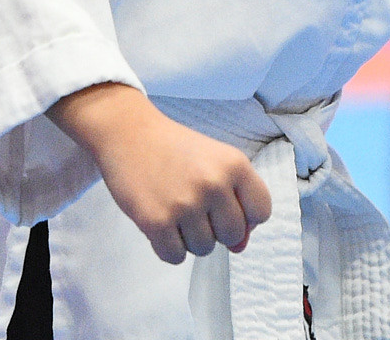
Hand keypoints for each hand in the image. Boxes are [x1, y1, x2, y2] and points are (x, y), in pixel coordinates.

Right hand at [47, 83, 271, 263]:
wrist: (128, 132)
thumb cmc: (175, 149)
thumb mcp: (215, 162)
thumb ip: (235, 202)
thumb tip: (240, 247)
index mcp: (235, 164)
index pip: (261, 212)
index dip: (246, 216)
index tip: (226, 206)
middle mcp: (214, 184)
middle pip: (233, 236)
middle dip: (216, 229)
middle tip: (194, 206)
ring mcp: (185, 204)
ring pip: (204, 249)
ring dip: (189, 238)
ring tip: (175, 210)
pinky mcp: (156, 221)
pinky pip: (175, 257)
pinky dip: (168, 247)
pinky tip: (161, 222)